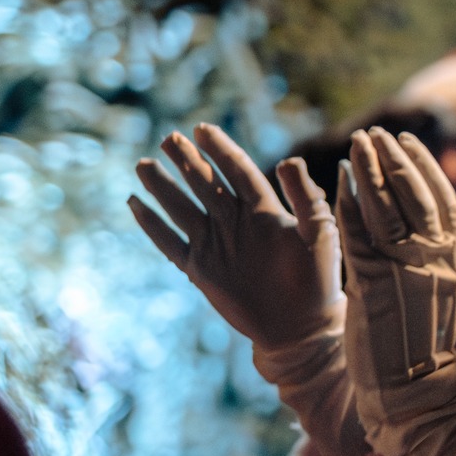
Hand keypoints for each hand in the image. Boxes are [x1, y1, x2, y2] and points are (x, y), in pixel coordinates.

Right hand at [130, 124, 342, 350]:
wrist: (301, 325)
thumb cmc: (318, 279)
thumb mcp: (319, 235)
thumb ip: (306, 198)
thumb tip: (289, 161)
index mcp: (263, 209)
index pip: (238, 170)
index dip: (221, 150)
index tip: (203, 129)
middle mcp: (235, 221)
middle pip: (205, 183)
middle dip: (187, 161)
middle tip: (169, 138)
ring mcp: (215, 244)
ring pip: (182, 208)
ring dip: (163, 187)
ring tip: (144, 164)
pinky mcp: (201, 269)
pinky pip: (171, 244)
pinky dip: (153, 226)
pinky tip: (135, 205)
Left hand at [336, 128, 455, 390]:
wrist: (418, 396)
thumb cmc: (430, 355)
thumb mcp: (448, 303)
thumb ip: (442, 266)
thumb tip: (435, 237)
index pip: (445, 203)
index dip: (425, 169)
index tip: (408, 144)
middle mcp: (436, 262)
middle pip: (417, 195)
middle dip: (396, 160)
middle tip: (377, 135)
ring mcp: (405, 271)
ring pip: (387, 206)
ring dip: (370, 171)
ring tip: (358, 146)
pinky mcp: (374, 285)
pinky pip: (359, 233)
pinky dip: (349, 204)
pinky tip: (338, 183)